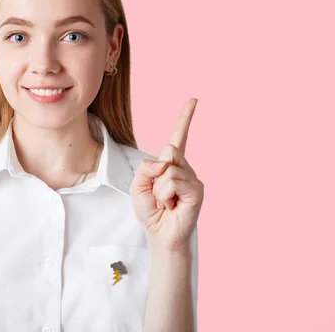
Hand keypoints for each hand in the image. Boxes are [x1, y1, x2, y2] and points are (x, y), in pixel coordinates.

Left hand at [129, 98, 203, 251]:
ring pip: (169, 168)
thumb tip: (165, 161)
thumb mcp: (138, 185)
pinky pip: (173, 181)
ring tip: (165, 202)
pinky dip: (165, 194)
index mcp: (171, 164)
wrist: (159, 234)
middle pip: (168, 150)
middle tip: (158, 192)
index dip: (186, 118)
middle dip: (155, 172)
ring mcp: (193, 178)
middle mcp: (185, 167)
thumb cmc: (150, 211)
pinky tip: (172, 205)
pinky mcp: (197, 190)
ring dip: (159, 188)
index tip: (194, 100)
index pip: (179, 136)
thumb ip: (146, 168)